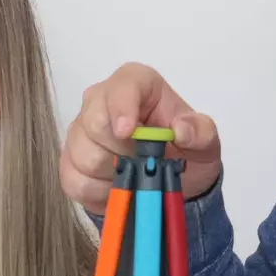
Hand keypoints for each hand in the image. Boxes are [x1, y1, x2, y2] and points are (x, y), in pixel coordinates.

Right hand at [60, 63, 221, 215]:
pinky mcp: (69, 161)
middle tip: (144, 162)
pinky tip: (117, 186)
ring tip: (134, 173)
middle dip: (122, 150)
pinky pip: (75, 179)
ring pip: (83, 154)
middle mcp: (100, 100)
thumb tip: (182, 130)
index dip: (121, 107)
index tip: (128, 132)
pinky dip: (99, 191)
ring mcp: (80, 131)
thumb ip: (201, 131)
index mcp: (136, 84)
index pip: (122, 86)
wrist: (169, 181)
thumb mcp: (206, 142)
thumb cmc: (185, 150)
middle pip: (94, 123)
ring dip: (113, 173)